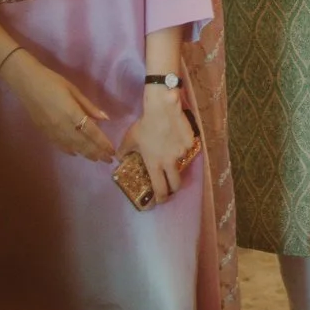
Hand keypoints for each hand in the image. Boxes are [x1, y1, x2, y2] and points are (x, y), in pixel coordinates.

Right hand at [1, 51, 113, 160]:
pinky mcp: (44, 131)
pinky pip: (59, 144)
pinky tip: (76, 153)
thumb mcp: (74, 90)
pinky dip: (69, 150)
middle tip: (108, 160)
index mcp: (73, 113)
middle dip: (97, 153)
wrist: (26, 82)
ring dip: (85, 154)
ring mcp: (52, 130)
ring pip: (72, 147)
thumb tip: (105, 119)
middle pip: (83, 144)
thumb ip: (89, 106)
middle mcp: (63, 126)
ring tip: (96, 159)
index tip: (112, 151)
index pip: (92, 133)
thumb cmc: (52, 81)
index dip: (103, 144)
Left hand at [116, 87, 198, 202]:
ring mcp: (181, 153)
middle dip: (174, 188)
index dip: (160, 197)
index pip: (159, 188)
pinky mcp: (190, 143)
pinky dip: (182, 145)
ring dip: (176, 160)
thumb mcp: (130, 138)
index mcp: (154, 164)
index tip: (160, 200)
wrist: (162, 108)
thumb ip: (124, 151)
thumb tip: (119, 158)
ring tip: (170, 148)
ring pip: (181, 162)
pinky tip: (177, 135)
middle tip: (171, 185)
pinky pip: (187, 147)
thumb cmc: (144, 124)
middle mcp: (169, 162)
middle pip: (176, 184)